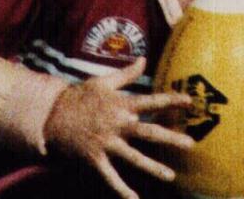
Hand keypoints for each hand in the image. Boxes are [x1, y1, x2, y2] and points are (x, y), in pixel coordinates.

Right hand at [43, 57, 194, 198]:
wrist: (52, 114)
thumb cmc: (80, 96)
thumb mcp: (103, 81)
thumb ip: (126, 73)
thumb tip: (144, 58)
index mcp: (121, 104)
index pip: (151, 102)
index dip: (171, 100)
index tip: (190, 101)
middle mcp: (117, 124)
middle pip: (149, 132)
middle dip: (171, 138)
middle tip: (191, 144)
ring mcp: (107, 143)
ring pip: (134, 158)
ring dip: (153, 168)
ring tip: (170, 176)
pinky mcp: (95, 158)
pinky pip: (111, 177)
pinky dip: (122, 190)